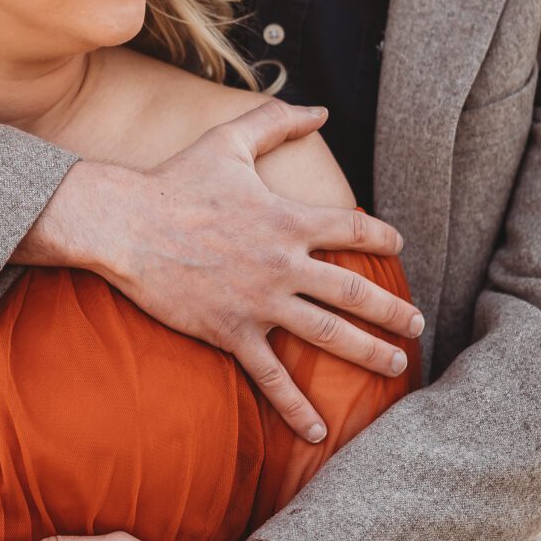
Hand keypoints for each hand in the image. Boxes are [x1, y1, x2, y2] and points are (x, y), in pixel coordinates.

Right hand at [23, 101, 420, 440]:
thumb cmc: (174, 179)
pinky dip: (295, 407)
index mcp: (288, 219)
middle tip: (416, 324)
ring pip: (328, 335)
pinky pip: (271, 377)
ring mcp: (259, 303)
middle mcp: (283, 264)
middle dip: (391, 310)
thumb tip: (319, 109)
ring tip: (395, 365)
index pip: (353, 228)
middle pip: (355, 291)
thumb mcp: (229, 141)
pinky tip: (317, 431)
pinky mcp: (231, 333)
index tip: (397, 244)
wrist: (124, 224)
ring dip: (368, 352)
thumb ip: (276, 119)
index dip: (381, 235)